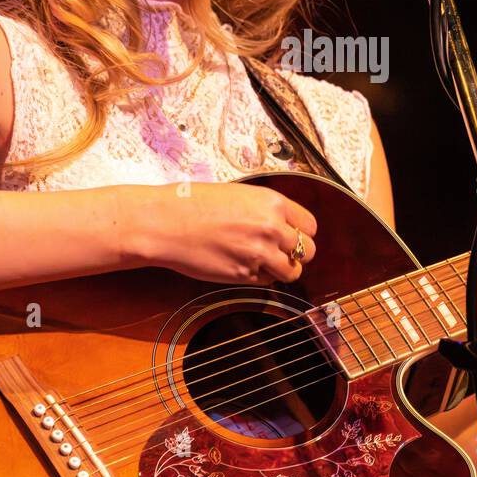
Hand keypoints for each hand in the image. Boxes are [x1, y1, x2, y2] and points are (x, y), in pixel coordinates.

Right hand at [143, 182, 317, 284]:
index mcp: (273, 203)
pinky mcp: (244, 275)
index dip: (301, 233)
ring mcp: (259, 254)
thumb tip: (283, 225)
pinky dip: (260, 277)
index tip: (292, 236)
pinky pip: (267, 281)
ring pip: (292, 271)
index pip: (310, 226)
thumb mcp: (239, 195)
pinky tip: (242, 265)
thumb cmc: (194, 204)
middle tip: (279, 252)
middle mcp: (271, 228)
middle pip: (308, 251)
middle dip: (296, 254)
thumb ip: (265, 210)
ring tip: (263, 262)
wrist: (166, 223)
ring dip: (282, 269)